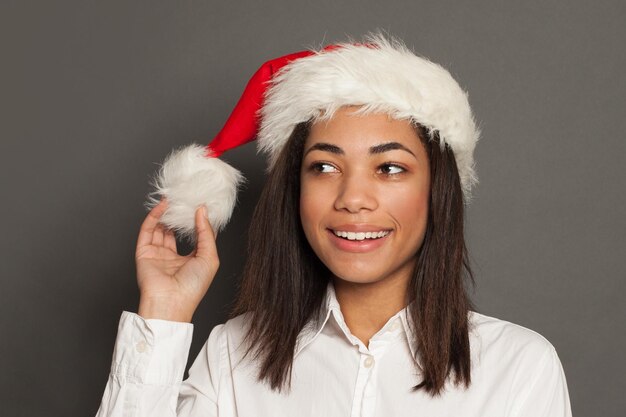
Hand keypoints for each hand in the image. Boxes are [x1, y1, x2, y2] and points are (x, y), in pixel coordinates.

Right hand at [135, 199, 218, 321]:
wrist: (171, 301)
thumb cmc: (193, 287)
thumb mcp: (209, 256)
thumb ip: (206, 233)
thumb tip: (202, 212)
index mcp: (191, 261)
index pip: (194, 236)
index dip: (197, 221)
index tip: (202, 205)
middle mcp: (173, 257)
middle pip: (175, 231)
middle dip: (180, 215)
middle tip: (185, 199)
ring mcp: (157, 255)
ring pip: (160, 228)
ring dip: (166, 213)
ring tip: (174, 199)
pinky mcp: (144, 253)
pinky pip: (148, 230)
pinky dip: (154, 216)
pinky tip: (163, 206)